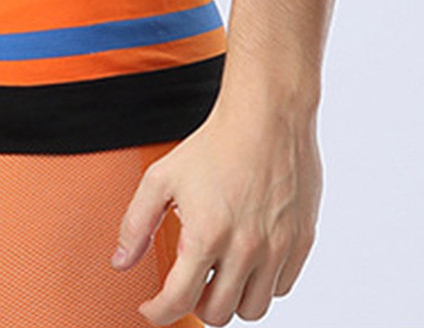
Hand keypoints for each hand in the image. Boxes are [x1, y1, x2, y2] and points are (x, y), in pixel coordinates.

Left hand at [111, 102, 321, 324]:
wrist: (266, 115)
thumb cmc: (215, 143)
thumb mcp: (162, 177)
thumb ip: (137, 223)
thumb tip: (121, 261)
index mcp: (207, 235)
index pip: (179, 301)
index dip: (158, 313)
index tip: (152, 310)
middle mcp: (245, 248)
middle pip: (217, 313)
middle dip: (196, 304)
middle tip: (190, 283)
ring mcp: (278, 247)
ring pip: (253, 309)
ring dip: (232, 299)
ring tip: (220, 273)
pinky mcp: (302, 241)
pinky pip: (281, 286)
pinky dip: (263, 283)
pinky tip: (249, 259)